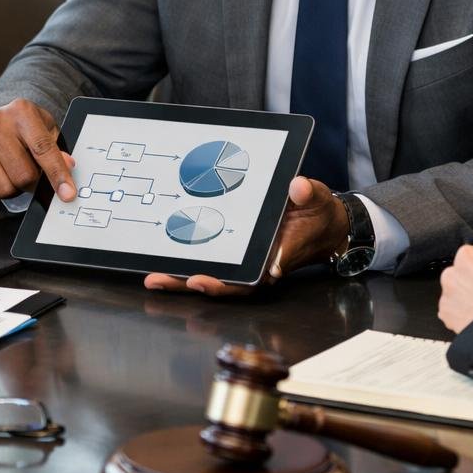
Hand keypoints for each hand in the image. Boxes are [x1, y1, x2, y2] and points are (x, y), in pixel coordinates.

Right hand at [0, 99, 76, 200]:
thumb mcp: (47, 131)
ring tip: (12, 171)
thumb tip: (67, 165)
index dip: (57, 175)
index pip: (43, 149)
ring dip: (13, 188)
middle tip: (30, 171)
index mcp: (22, 111)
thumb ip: (58, 149)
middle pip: (23, 175)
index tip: (67, 194)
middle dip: (32, 181)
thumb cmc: (25, 127)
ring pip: (3, 188)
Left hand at [143, 177, 348, 296]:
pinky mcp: (234, 247)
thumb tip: (298, 188)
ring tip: (153, 277)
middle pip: (223, 281)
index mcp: (276, 258)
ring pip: (212, 273)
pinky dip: (185, 261)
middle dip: (191, 283)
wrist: (319, 218)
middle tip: (162, 279)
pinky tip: (161, 260)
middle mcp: (256, 264)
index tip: (201, 280)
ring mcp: (244, 258)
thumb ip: (309, 194)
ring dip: (181, 277)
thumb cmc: (316, 211)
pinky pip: (208, 257)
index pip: (250, 277)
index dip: (225, 282)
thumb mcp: (317, 199)